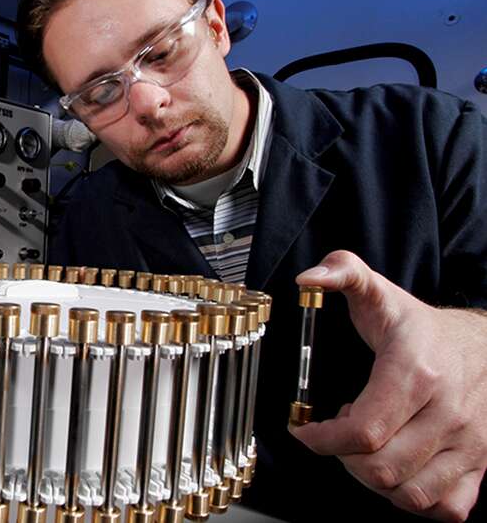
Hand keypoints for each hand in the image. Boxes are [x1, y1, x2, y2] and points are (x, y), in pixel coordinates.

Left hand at [290, 250, 486, 520]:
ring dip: (377, 482)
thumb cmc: (422, 328)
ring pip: (412, 494)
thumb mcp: (380, 293)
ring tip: (369, 450)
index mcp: (416, 374)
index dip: (323, 440)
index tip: (305, 430)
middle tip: (340, 434)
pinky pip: (449, 507)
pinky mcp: (480, 465)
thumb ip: (342, 273)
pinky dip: (416, 501)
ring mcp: (468, 443)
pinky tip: (399, 471)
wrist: (482, 344)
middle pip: (382, 468)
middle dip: (345, 458)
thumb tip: (307, 276)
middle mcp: (447, 413)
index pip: (364, 431)